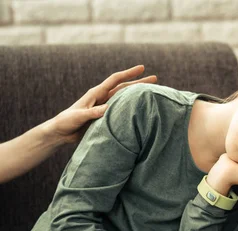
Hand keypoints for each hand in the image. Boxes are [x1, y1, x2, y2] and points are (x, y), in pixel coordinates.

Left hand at [43, 65, 157, 143]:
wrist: (60, 132)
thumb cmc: (66, 122)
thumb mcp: (79, 116)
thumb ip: (93, 112)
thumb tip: (110, 107)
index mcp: (96, 93)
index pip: (115, 80)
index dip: (129, 73)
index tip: (142, 68)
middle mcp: (102, 98)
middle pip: (124, 87)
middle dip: (139, 82)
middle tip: (155, 78)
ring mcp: (104, 107)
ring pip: (125, 99)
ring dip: (137, 95)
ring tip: (151, 94)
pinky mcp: (105, 117)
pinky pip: (122, 111)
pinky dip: (132, 109)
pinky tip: (141, 112)